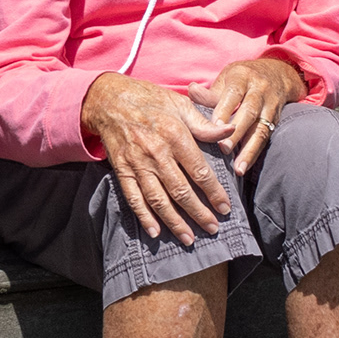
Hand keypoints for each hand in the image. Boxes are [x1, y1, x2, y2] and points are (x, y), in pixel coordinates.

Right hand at [80, 73, 234, 245]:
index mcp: (174, 135)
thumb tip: (229, 132)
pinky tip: (154, 231)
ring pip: (158, 199)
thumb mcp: (180, 103)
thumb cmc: (149, 99)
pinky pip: (133, 197)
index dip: (214, 192)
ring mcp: (137, 163)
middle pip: (181, 190)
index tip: (225, 207)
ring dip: (174, 221)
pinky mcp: (122, 170)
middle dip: (198, 213)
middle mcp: (156, 153)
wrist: (108, 99)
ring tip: (189, 239)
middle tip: (212, 229)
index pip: (199, 171)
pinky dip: (143, 216)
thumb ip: (204, 123)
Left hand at [186, 58, 306, 174]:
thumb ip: (210, 92)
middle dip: (236, 132)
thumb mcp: (226, 78)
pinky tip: (245, 167)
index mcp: (242, 77)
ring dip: (249, 149)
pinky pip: (266, 138)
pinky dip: (254, 153)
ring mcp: (270, 105)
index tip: (214, 127)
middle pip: (249, 112)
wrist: (277, 74)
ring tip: (238, 168)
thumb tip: (192, 91)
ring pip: (261, 128)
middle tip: (223, 149)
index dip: (224, 110)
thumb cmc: (242, 79)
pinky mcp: (276, 120)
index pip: (233, 94)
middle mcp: (259, 90)